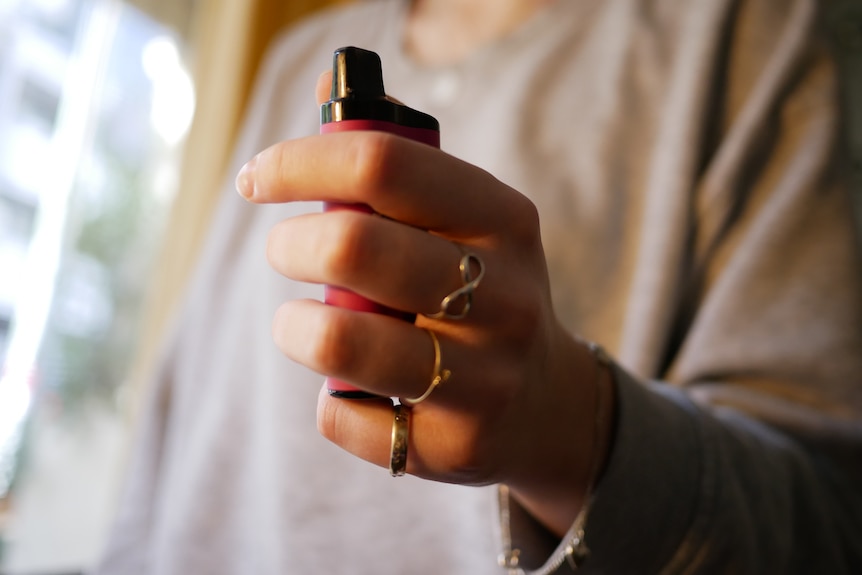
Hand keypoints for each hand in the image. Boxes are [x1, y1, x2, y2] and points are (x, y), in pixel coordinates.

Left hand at [234, 75, 614, 535]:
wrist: (546, 404)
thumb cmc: (483, 293)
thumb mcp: (470, 223)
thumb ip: (400, 168)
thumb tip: (319, 105)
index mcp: (504, 220)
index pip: (384, 165)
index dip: (301, 162)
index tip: (258, 177)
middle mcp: (506, 297)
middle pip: (354, 248)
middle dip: (290, 245)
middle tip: (283, 251)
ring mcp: (485, 378)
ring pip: (341, 341)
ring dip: (297, 327)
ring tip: (300, 323)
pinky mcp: (455, 447)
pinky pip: (346, 416)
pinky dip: (334, 400)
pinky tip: (362, 392)